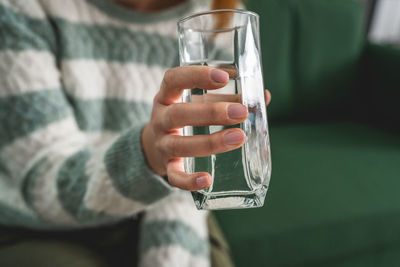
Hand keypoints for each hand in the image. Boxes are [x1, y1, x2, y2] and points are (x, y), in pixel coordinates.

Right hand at [141, 66, 270, 190]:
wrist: (153, 146)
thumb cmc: (186, 118)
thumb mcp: (199, 103)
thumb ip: (228, 98)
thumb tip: (263, 96)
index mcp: (167, 97)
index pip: (174, 80)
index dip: (196, 76)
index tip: (224, 77)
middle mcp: (160, 118)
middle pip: (179, 114)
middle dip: (211, 113)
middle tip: (241, 112)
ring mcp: (161, 144)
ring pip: (179, 145)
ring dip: (210, 142)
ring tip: (239, 138)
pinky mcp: (166, 167)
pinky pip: (174, 175)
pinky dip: (189, 180)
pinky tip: (207, 180)